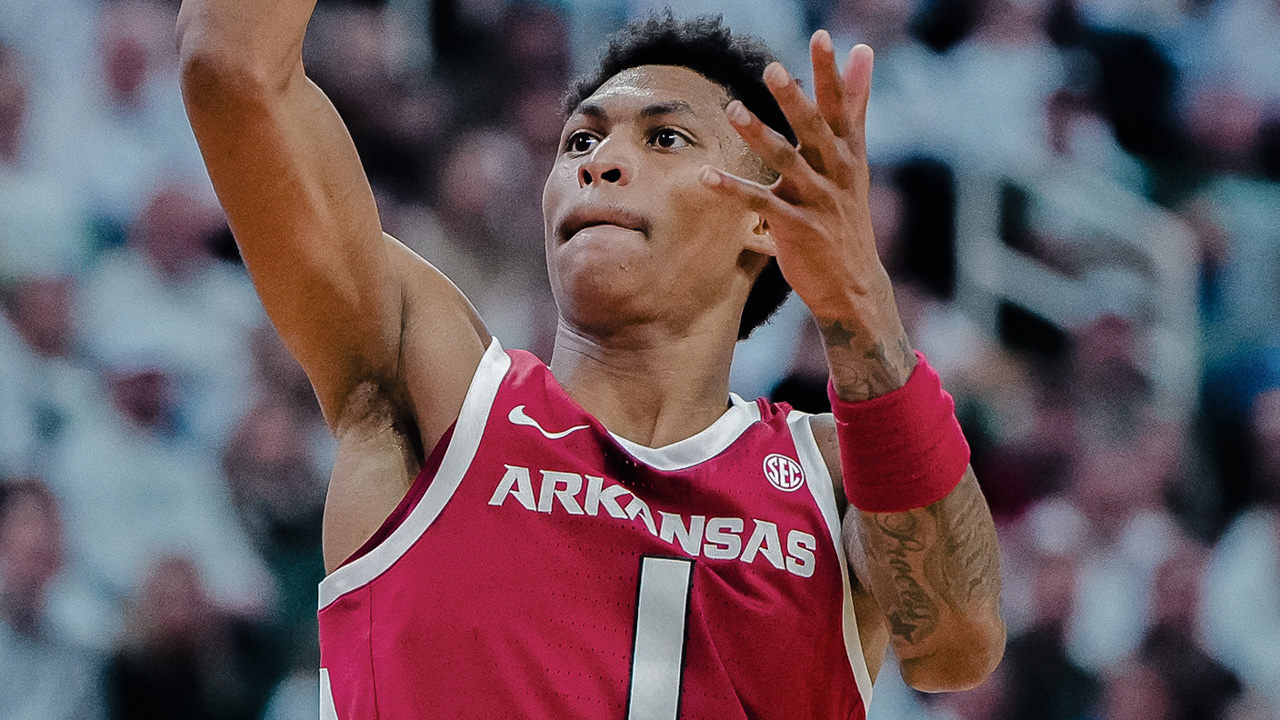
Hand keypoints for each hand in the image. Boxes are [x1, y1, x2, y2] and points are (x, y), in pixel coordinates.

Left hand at [700, 31, 914, 398]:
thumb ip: (854, 107)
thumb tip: (863, 51)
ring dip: (758, 136)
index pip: (843, 107)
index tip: (822, 37)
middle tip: (773, 69)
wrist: (854, 285)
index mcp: (849, 155)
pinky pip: (760, 204)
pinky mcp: (797, 228)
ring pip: (786, 163)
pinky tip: (705, 176)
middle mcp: (837, 174)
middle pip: (815, 130)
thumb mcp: (855, 161)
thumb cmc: (846, 218)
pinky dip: (732, 190)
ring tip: (732, 110)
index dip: (832, 73)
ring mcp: (818, 202)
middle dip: (795, 100)